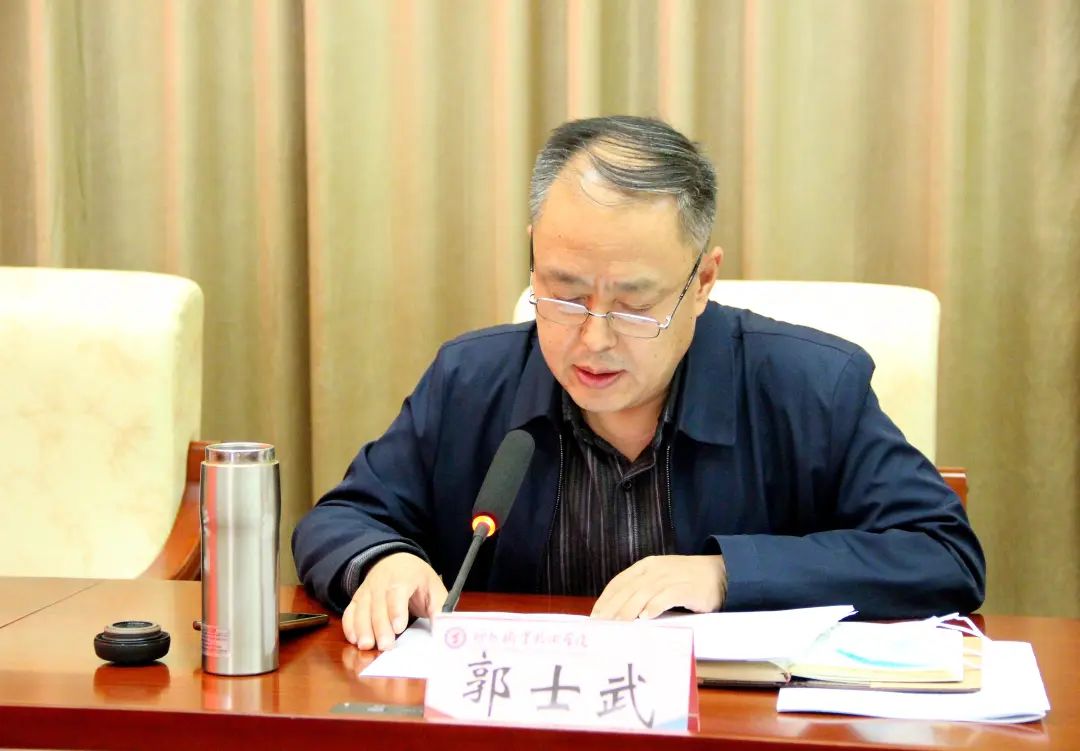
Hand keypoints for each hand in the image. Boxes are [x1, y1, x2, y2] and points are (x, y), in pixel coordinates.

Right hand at [342, 552, 446, 650]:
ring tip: (366, 646)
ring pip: (361, 609)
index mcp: (404, 576)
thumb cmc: (418, 579)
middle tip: (385, 646)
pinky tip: (354, 639)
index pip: (397, 592)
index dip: (396, 610)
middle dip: (380, 626)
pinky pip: (350, 611)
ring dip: (362, 628)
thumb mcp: (434, 588)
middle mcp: (381, 581)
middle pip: (378, 604)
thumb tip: (445, 631)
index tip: (398, 628)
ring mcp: (367, 589)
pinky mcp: (358, 598)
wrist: (396, 562)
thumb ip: (440, 609)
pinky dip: (349, 625)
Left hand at [590, 555, 727, 619]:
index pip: (619, 582)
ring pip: (645, 592)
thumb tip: (618, 614)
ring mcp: (672, 577)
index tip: (595, 616)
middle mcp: (656, 569)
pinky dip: (656, 605)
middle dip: (613, 607)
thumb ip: (642, 591)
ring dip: (629, 609)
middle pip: (629, 588)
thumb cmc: (687, 580)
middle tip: (601, 625)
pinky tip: (646, 616)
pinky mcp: (688, 587)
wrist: (722, 573)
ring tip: (619, 624)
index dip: (606, 599)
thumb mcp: (661, 579)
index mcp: (646, 566)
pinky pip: (668, 595)